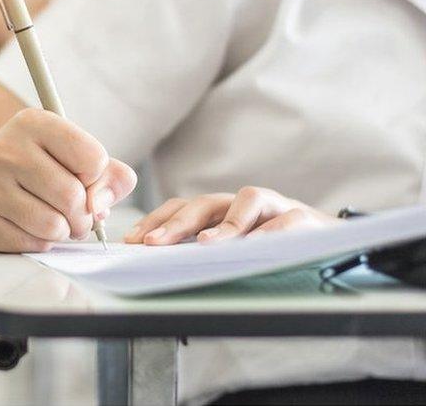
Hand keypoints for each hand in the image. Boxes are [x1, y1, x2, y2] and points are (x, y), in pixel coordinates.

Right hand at [0, 108, 136, 252]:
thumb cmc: (38, 170)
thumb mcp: (74, 157)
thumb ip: (109, 175)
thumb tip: (101, 204)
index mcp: (32, 122)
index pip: (92, 158)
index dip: (96, 177)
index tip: (82, 178)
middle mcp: (5, 148)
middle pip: (72, 196)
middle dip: (84, 215)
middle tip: (77, 215)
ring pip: (53, 225)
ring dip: (64, 231)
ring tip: (56, 222)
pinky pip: (31, 244)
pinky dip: (41, 243)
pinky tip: (31, 228)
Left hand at [124, 186, 337, 245]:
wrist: (334, 242)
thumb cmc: (276, 247)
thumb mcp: (236, 249)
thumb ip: (205, 252)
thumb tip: (160, 265)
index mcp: (223, 210)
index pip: (182, 207)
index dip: (156, 219)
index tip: (132, 240)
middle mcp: (244, 203)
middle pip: (205, 202)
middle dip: (176, 222)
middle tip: (153, 243)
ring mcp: (275, 206)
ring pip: (247, 200)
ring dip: (225, 223)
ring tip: (204, 245)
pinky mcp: (306, 218)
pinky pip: (288, 220)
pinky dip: (271, 232)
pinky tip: (255, 246)